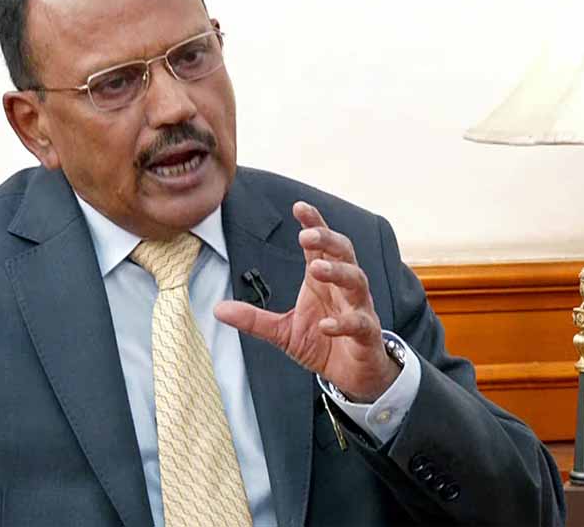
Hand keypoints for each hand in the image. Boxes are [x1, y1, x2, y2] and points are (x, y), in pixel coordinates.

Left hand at [214, 202, 398, 402]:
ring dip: (338, 272)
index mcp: (324, 281)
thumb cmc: (322, 344)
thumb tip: (217, 309)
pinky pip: (359, 323)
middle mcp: (344, 289)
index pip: (321, 245)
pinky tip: (325, 324)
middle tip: (306, 235)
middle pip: (344, 253)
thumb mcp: (282, 331)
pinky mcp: (366, 334)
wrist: (352, 376)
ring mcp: (358, 309)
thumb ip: (254, 319)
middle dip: (327, 240)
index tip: (298, 207)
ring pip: (356, 281)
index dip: (314, 224)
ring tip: (317, 268)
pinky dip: (343, 322)